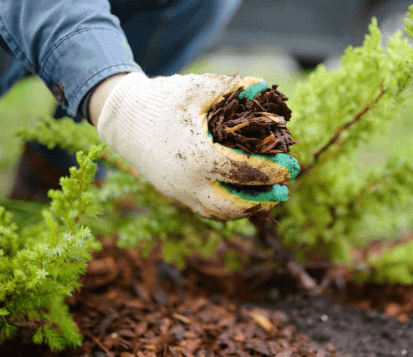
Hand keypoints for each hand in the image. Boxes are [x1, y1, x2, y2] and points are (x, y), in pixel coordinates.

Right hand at [92, 73, 300, 219]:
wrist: (120, 117)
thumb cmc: (161, 100)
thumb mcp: (198, 88)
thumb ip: (234, 88)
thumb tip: (264, 88)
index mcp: (198, 157)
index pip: (245, 173)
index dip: (272, 171)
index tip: (291, 166)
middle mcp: (187, 181)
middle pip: (233, 206)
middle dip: (262, 200)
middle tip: (283, 190)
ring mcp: (177, 190)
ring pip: (217, 213)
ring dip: (245, 209)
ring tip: (265, 197)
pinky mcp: (171, 191)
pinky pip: (203, 207)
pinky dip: (225, 207)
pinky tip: (240, 195)